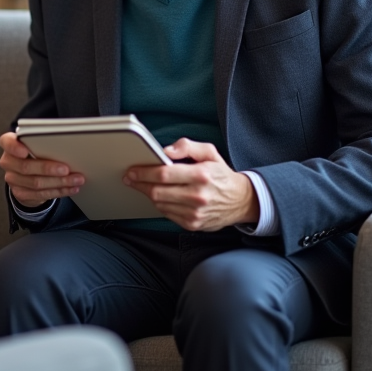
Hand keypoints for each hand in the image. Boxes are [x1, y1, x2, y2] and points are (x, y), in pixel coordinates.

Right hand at [0, 131, 84, 209]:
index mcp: (9, 144)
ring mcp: (12, 179)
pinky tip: (70, 188)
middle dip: (48, 169)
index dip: (15, 147)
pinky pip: (41, 194)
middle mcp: (8, 162)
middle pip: (26, 167)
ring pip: (36, 183)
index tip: (25, 150)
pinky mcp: (20, 193)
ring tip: (76, 179)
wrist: (26, 175)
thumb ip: (43, 143)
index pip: (7, 142)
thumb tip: (66, 145)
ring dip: (59, 182)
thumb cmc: (35, 153)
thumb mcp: (35, 144)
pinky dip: (59, 191)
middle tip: (66, 169)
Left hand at [122, 138, 259, 230]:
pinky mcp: (192, 224)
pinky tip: (160, 196)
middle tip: (130, 178)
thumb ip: (187, 146)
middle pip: (157, 191)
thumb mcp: (209, 152)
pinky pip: (167, 214)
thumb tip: (166, 150)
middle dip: (140, 184)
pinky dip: (160, 204)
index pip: (164, 174)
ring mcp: (195, 213)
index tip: (132, 170)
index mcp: (201, 175)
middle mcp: (198, 196)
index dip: (144, 172)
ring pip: (160, 204)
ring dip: (148, 194)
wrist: (241, 201)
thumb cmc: (221, 175)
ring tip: (144, 185)